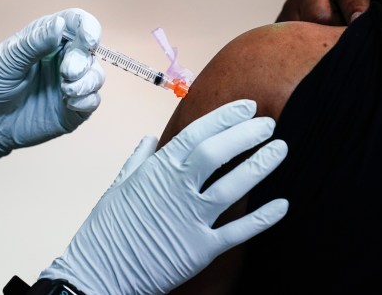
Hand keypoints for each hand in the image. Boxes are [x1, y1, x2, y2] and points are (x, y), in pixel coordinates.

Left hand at [0, 8, 104, 175]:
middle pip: (90, 50)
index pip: (77, 22)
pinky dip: (87, 100)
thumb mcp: (8, 58)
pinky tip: (70, 102)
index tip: (89, 39)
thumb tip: (60, 24)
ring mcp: (70, 83)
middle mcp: (64, 57)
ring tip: (67, 90)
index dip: (88, 27)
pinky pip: (93, 100)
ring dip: (88, 81)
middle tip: (67, 72)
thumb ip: (35, 42)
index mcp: (48, 37)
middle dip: (82, 61)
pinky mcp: (73, 108)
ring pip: (96, 75)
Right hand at [39, 99, 287, 294]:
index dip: (224, 118)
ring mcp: (190, 219)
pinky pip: (238, 232)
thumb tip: (149, 138)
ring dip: (260, 166)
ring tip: (280, 149)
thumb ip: (138, 159)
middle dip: (246, 134)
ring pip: (232, 187)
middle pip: (218, 154)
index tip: (247, 107)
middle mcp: (176, 190)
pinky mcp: (200, 250)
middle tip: (268, 123)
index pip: (196, 135)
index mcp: (157, 171)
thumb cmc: (107, 230)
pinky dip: (262, 219)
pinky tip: (283, 205)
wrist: (98, 275)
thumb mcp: (119, 187)